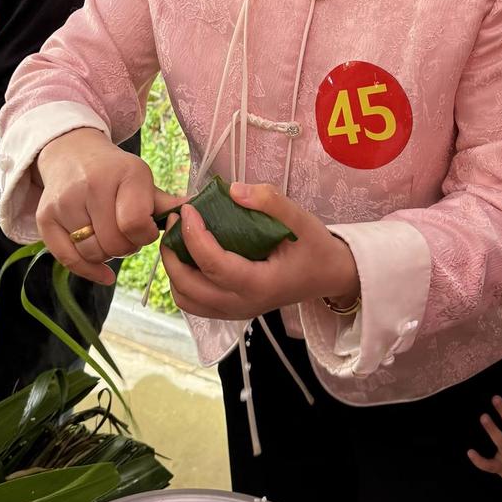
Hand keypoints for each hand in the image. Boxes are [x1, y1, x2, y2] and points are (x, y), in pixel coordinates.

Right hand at [34, 128, 178, 284]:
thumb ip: (167, 203)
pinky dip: (88, 270)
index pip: (136, 225)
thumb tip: (199, 212)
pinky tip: (103, 273)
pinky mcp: (45, 216)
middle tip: (125, 234)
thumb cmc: (114, 172)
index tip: (144, 229)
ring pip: (93, 253)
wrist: (70, 153)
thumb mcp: (141, 179)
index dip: (144, 236)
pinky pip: (68, 259)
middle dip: (126, 247)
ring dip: (107, 255)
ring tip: (110, 237)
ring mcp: (65, 201)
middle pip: (115, 244)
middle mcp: (92, 185)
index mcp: (125, 173)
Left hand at [161, 182, 359, 321]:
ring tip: (179, 238)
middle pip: (189, 288)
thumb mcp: (300, 219)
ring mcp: (235, 311)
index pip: (214, 265)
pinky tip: (191, 254)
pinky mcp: (231, 310)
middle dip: (173, 254)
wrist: (328, 275)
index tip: (188, 209)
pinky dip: (184, 280)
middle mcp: (243, 304)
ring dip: (174, 270)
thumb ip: (269, 201)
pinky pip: (195, 302)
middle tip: (175, 221)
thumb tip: (232, 190)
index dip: (193, 235)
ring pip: (187, 299)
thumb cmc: (314, 247)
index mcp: (259, 284)